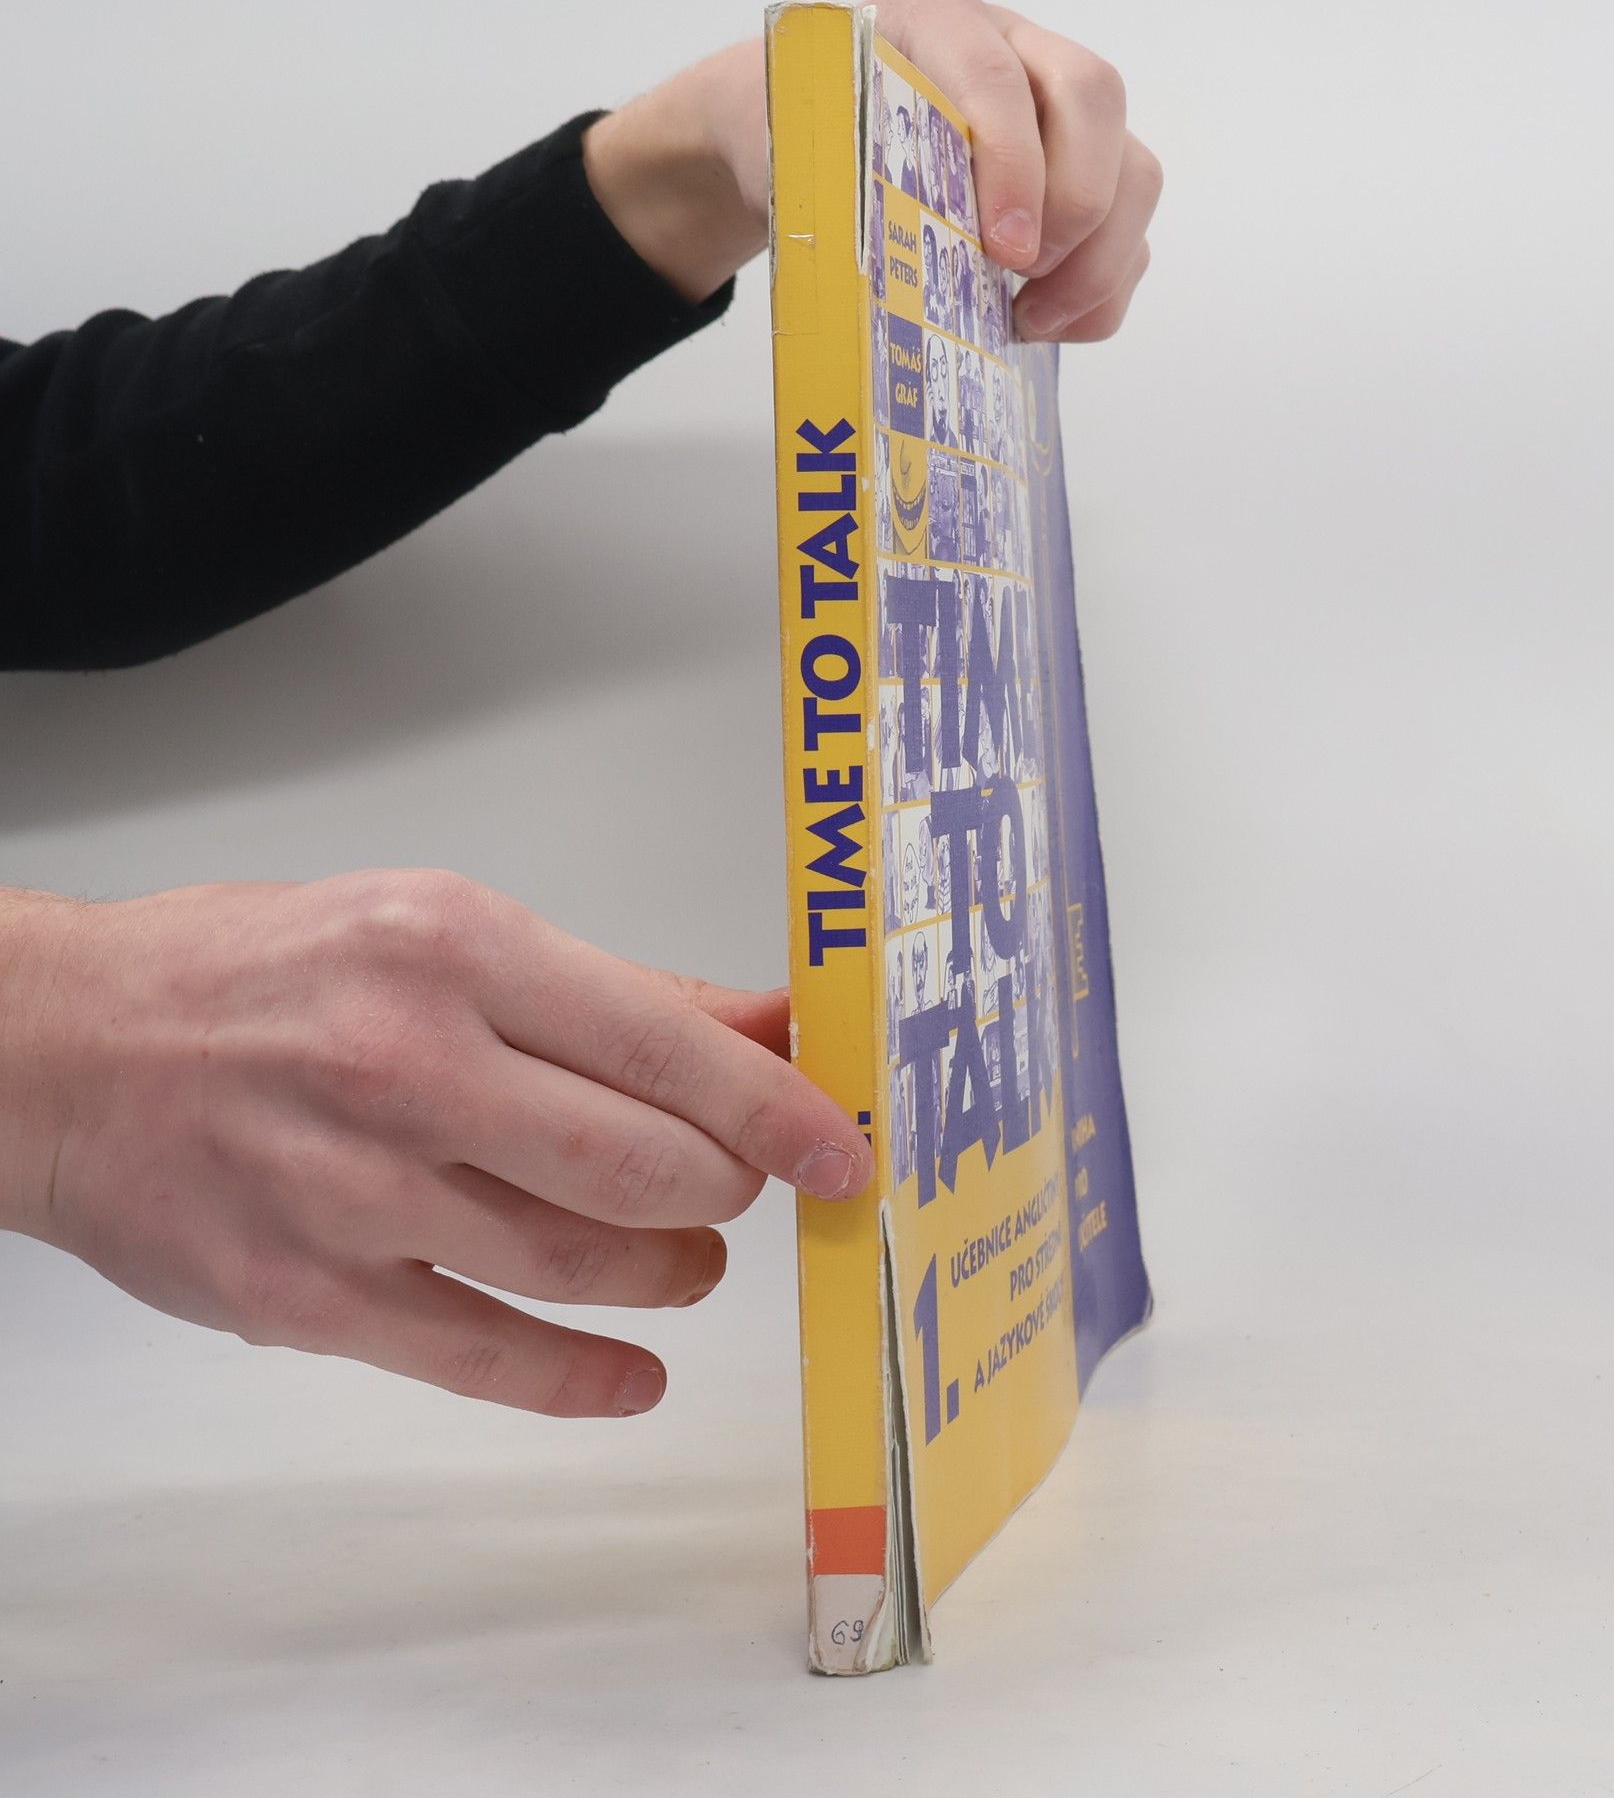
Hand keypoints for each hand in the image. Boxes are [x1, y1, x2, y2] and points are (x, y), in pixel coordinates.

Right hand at [0, 871, 871, 1415]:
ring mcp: (352, 1191)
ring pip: (579, 1264)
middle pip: (641, 1167)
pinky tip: (634, 1374)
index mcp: (456, 950)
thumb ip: (621, 992)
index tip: (840, 1151)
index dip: (776, 1111)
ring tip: (687, 1262)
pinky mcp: (305, 1297)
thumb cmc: (266, 976)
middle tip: (738, 1193)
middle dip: (725, 1193)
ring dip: (670, 1277)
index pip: (666, 1046)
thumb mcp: (446, 930)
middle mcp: (408, 1065)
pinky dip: (582, 1378)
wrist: (65, 1050)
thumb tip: (772, 1026)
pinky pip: (483, 1356)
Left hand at [584, 0, 1160, 340]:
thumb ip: (836, 172)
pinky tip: (1046, 325)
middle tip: (1022, 278)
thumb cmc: (794, 137)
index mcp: (935, 18)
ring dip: (1100, 258)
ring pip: (1132, 167)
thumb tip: (885, 261)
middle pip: (1094, 100)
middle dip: (1075, 204)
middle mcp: (1015, 48)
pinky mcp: (1079, 176)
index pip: (996, 74)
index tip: (1004, 249)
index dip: (1014, 163)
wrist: (793, 138)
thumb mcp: (792, 141)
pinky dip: (1102, 290)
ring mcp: (1056, 112)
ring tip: (1032, 320)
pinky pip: (1127, 232)